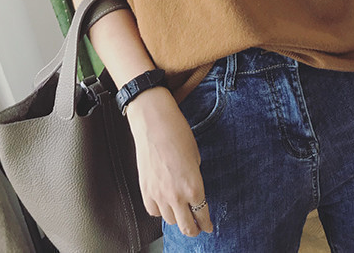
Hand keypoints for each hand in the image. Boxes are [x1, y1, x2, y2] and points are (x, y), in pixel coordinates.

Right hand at [126, 87, 213, 237]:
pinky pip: (153, 211)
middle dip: (193, 230)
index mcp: (194, 186)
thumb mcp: (195, 155)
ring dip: (177, 218)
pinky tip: (163, 203)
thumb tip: (191, 187)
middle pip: (186, 226)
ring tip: (180, 212)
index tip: (208, 227)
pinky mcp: (145, 190)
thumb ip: (195, 176)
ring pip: (169, 220)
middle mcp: (176, 195)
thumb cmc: (177, 133)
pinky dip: (160, 210)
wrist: (153, 123)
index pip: (202, 215)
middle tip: (196, 228)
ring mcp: (158, 195)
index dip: (206, 224)